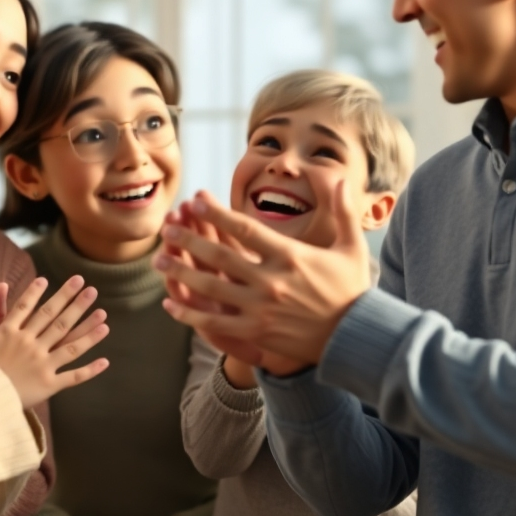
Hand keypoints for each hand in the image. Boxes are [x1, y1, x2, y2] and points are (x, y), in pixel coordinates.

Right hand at [0, 274, 110, 406]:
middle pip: (55, 318)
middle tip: (90, 287)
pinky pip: (73, 377)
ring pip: (70, 343)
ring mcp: (41, 364)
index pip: (26, 307)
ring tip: (104, 315)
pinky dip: (90, 370)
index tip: (47, 280)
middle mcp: (29, 344)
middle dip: (73, 301)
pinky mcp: (48, 385)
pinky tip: (105, 361)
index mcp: (9, 333)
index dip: (36, 293)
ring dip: (88, 329)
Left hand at [154, 184, 369, 366]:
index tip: (196, 200)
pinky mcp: (255, 333)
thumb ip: (341, 210)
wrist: (356, 340)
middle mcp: (271, 281)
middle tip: (167, 227)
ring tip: (158, 259)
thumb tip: (339, 176)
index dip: (217, 213)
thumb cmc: (352, 291)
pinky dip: (189, 313)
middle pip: (219, 256)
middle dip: (189, 239)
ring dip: (181, 272)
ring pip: (210, 288)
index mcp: (290, 256)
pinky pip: (214, 322)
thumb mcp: (352, 247)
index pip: (245, 230)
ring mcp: (260, 309)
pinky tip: (170, 302)